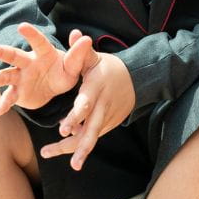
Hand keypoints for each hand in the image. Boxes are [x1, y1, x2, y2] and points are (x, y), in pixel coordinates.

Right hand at [0, 23, 93, 114]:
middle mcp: (28, 63)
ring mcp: (20, 77)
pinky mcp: (18, 92)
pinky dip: (3, 104)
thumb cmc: (64, 71)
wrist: (55, 89)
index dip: (31, 34)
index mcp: (44, 53)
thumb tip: (85, 37)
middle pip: (13, 55)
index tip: (22, 26)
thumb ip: (78, 54)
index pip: (38, 42)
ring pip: (7, 76)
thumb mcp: (74, 66)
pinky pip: (9, 98)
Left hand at [38, 49, 135, 170]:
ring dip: (79, 150)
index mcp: (96, 87)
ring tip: (71, 165)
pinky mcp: (110, 124)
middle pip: (92, 129)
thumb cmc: (108, 67)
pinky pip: (95, 136)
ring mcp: (108, 117)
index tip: (62, 128)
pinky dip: (83, 145)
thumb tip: (75, 33)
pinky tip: (67, 152)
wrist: (136, 79)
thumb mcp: (95, 57)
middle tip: (67, 156)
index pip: (85, 104)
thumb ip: (82, 50)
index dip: (75, 117)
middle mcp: (103, 105)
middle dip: (79, 144)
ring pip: (93, 137)